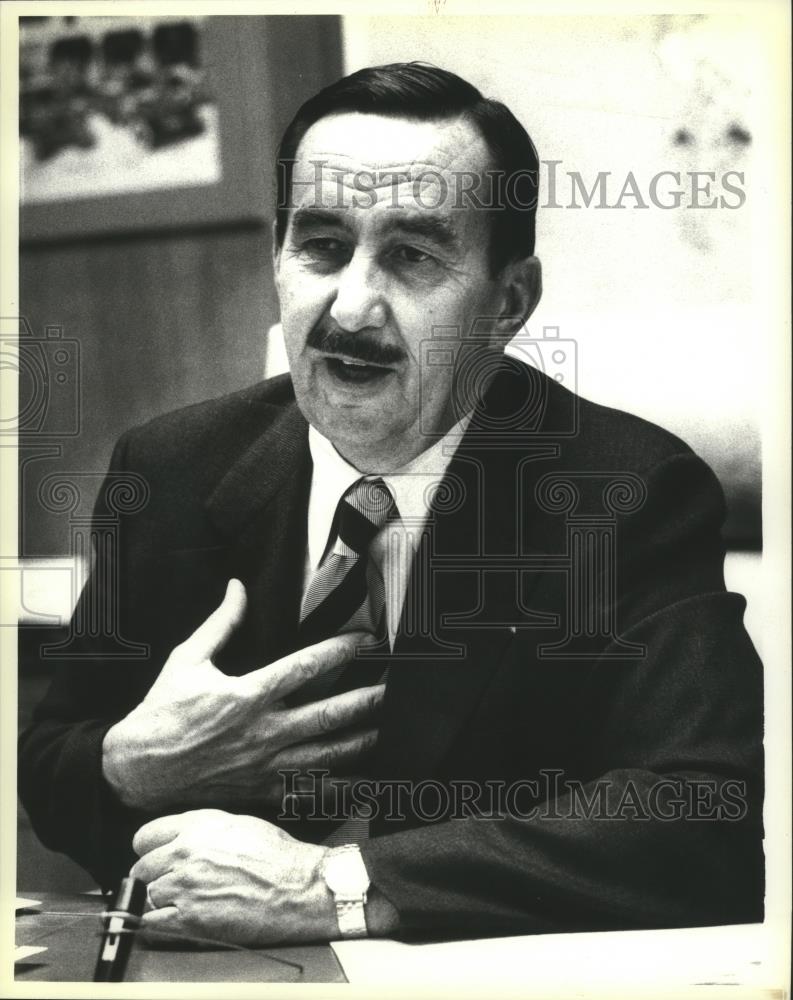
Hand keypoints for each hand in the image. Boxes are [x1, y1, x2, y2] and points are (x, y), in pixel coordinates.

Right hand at [102, 579, 382, 810]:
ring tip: (387, 728)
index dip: (340, 650)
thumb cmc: (161, 714)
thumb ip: (220, 623)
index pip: (306, 667)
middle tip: (394, 688)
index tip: (366, 639)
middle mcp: (262, 732)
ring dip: (361, 740)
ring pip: (326, 754)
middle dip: (366, 700)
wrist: (137, 772)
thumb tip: (237, 587)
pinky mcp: (261, 791)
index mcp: (246, 695)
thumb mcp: (186, 660)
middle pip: (329, 715)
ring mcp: (265, 766)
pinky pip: (308, 791)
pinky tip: (362, 781)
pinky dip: (338, 787)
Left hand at [131, 809, 334, 946]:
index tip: (153, 860)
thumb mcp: (239, 825)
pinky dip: (157, 926)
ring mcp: (185, 886)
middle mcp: (186, 852)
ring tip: (177, 906)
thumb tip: (183, 838)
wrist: (299, 888)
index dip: (148, 851)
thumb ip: (203, 830)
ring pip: (145, 896)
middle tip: (168, 886)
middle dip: (151, 879)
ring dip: (158, 903)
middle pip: (141, 869)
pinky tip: (172, 922)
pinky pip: (152, 924)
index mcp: (198, 826)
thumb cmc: (278, 857)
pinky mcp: (190, 918)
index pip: (146, 836)